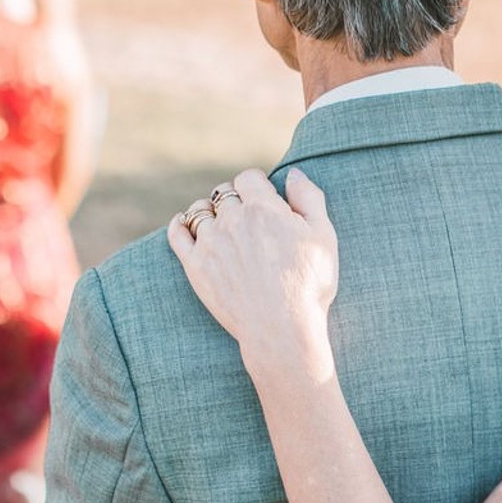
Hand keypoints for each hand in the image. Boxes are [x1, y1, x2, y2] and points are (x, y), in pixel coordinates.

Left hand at [167, 168, 338, 379]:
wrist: (281, 329)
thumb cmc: (308, 284)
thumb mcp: (323, 236)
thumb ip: (309, 198)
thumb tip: (293, 173)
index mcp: (263, 208)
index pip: (249, 178)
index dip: (257, 186)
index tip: (264, 199)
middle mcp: (232, 220)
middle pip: (224, 193)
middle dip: (235, 199)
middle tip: (247, 218)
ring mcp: (210, 242)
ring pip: (200, 211)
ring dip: (209, 212)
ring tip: (220, 224)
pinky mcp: (195, 266)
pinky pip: (178, 234)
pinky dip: (179, 224)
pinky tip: (183, 223)